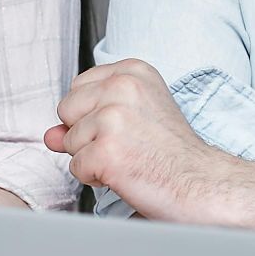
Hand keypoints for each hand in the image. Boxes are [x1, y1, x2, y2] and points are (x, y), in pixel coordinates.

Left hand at [45, 59, 239, 223]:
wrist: (203, 184)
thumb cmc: (174, 153)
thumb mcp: (134, 119)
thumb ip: (86, 118)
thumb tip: (50, 134)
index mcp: (132, 71)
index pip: (78, 88)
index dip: (92, 115)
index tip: (126, 127)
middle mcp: (122, 87)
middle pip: (67, 111)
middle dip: (87, 135)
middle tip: (128, 145)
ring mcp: (113, 118)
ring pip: (69, 142)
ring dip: (93, 158)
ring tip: (131, 159)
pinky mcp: (106, 151)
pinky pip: (76, 168)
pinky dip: (96, 178)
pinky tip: (126, 174)